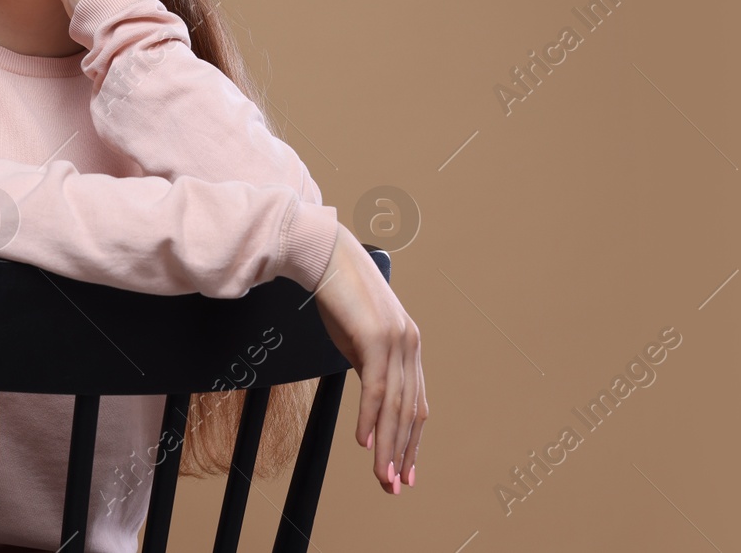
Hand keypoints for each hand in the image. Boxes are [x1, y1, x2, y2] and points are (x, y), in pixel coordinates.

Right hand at [312, 227, 428, 494]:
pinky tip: (365, 442)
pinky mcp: (377, 337)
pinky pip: (375, 387)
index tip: (404, 471)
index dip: (410, 442)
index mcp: (409, 346)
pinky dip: (371, 418)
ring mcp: (397, 341)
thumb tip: (372, 400)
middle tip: (394, 487)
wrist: (325, 254)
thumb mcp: (358, 337)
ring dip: (388, 447)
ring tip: (383, 477)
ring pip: (395, 406)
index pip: (415, 404)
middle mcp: (410, 345)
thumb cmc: (337, 295)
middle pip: (410, 411)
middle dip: (402, 453)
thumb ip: (370, 366)